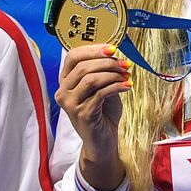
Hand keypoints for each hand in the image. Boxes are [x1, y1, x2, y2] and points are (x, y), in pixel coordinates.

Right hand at [53, 44, 130, 190]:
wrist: (103, 141)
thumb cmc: (103, 113)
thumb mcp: (102, 87)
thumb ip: (102, 71)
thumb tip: (114, 53)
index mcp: (65, 81)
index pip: (73, 56)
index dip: (93, 49)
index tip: (113, 49)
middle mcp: (63, 92)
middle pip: (83, 66)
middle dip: (108, 63)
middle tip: (125, 65)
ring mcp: (70, 104)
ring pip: (91, 79)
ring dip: (113, 74)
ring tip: (127, 76)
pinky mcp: (82, 114)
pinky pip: (101, 93)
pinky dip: (116, 86)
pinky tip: (127, 86)